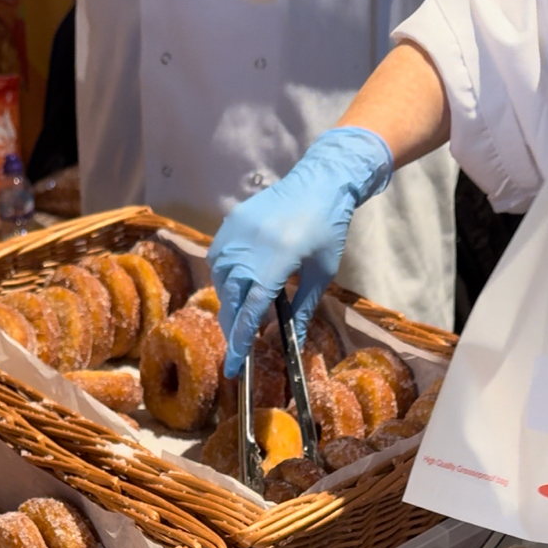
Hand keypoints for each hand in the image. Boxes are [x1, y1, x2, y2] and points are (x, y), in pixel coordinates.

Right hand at [208, 127, 392, 377]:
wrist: (320, 180)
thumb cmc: (328, 228)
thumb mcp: (322, 273)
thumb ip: (303, 309)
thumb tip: (292, 341)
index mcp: (276, 261)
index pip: (250, 311)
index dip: (241, 342)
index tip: (235, 367)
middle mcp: (249, 247)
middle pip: (231, 300)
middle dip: (233, 328)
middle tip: (238, 348)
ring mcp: (236, 233)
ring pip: (221, 282)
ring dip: (229, 304)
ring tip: (240, 317)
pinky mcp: (231, 223)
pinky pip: (219, 260)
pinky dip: (224, 279)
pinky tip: (236, 287)